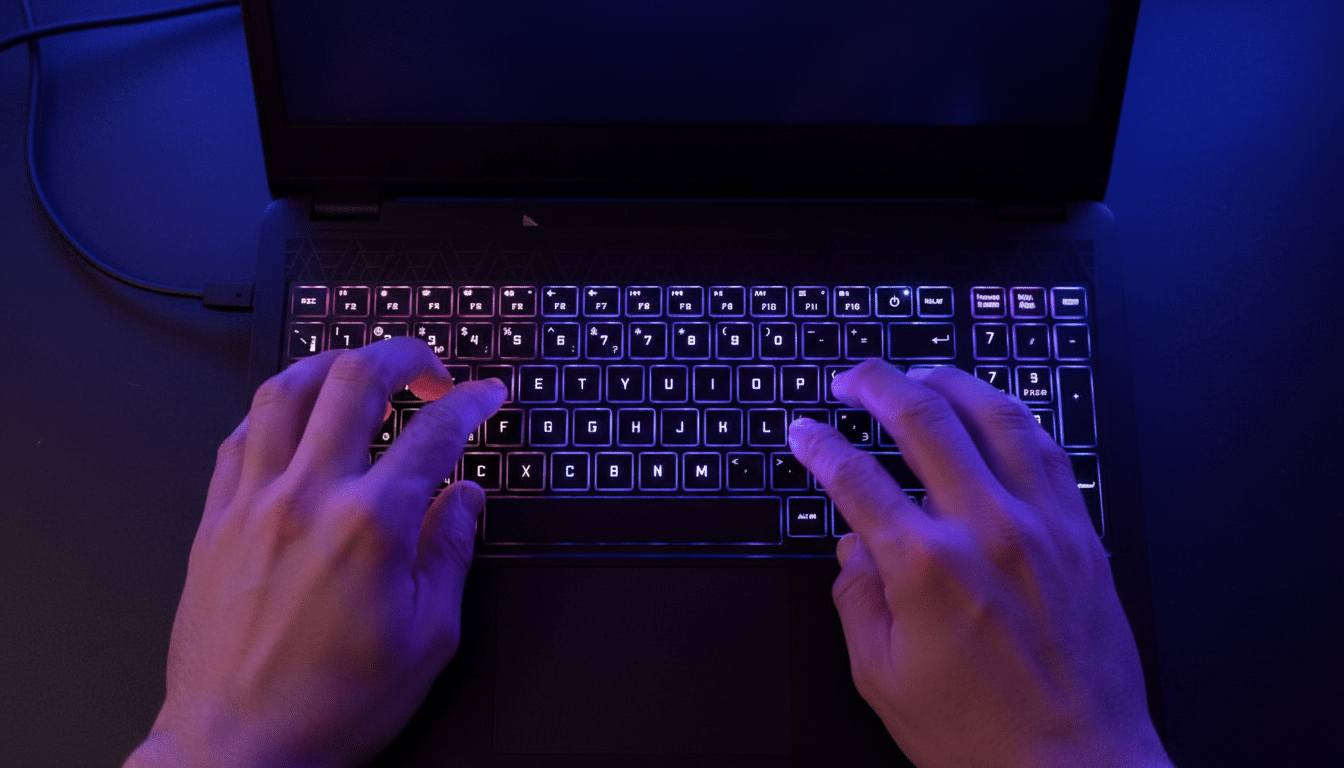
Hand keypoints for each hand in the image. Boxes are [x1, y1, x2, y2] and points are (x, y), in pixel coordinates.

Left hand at [125, 338, 505, 767]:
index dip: (470, 402)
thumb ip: (450, 553)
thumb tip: (464, 499)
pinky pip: (237, 437)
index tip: (484, 396)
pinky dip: (273, 413)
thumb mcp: (428, 639)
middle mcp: (307, 500)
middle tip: (428, 369)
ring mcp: (252, 505)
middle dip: (403, 355)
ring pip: (284, 391)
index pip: (434, 433)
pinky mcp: (213, 523)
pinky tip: (293, 423)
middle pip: (355, 379)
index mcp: (370, 527)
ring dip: (331, 366)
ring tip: (359, 373)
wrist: (238, 750)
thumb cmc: (330, 707)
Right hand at [789, 361, 1170, 767]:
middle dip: (875, 384)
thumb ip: (857, 598)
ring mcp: (1040, 525)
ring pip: (993, 415)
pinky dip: (1012, 417)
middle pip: (922, 419)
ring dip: (949, 380)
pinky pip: (1049, 449)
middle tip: (853, 378)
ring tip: (921, 374)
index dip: (819, 446)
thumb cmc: (983, 736)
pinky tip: (993, 412)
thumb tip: (854, 548)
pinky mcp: (1081, 534)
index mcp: (925, 567)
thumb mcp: (882, 677)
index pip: (854, 478)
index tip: (806, 433)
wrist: (1077, 767)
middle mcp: (985, 530)